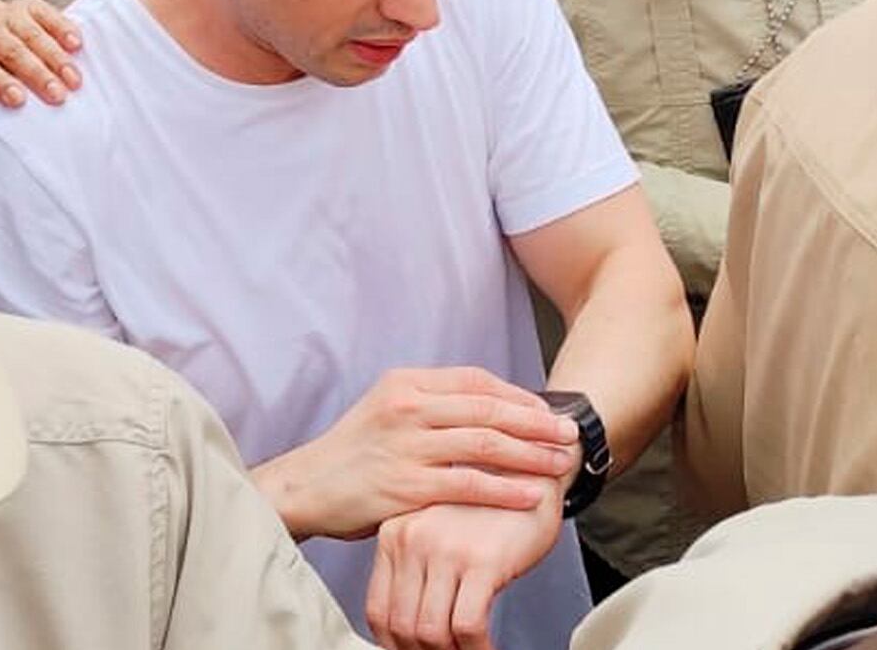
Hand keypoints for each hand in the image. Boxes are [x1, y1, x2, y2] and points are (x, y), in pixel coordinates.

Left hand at [0, 0, 82, 111]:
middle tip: (57, 95)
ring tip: (74, 79)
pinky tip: (77, 44)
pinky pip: (47, 14)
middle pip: (13, 53)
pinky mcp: (28, 8)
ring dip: (56, 58)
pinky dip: (63, 27)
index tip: (18, 99)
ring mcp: (10, 18)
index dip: (0, 83)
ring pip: (34, 36)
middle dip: (37, 74)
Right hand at [251, 367, 578, 542]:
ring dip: (530, 454)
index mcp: (405, 383)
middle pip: (488, 409)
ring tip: (562, 463)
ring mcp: (406, 446)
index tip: (547, 411)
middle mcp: (407, 408)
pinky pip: (467, 484)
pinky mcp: (405, 485)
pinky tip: (531, 494)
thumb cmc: (352, 455)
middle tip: (570, 434)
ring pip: (484, 444)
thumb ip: (431, 406)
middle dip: (536, 422)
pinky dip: (504, 489)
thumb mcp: (386, 412)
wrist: (306, 488)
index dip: (517, 396)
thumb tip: (485, 410)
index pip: (475, 381)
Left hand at [365, 493, 565, 649]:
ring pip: (430, 631)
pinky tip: (485, 647)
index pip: (378, 609)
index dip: (393, 643)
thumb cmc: (489, 508)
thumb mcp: (437, 533)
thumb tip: (408, 628)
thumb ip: (416, 569)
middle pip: (401, 624)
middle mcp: (413, 540)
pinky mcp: (482, 561)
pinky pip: (467, 625)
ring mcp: (446, 550)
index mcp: (394, 534)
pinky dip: (475, 648)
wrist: (533, 473)